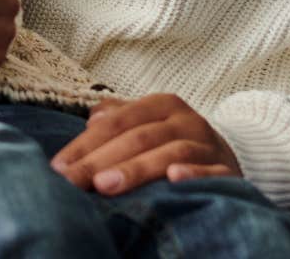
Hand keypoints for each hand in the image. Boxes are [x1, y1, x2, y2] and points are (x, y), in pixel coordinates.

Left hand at [50, 93, 240, 195]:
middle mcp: (185, 120)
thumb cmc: (173, 140)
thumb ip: (116, 118)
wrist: (229, 156)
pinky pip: (211, 172)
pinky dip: (193, 175)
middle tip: (74, 180)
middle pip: (138, 138)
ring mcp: (207, 145)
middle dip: (101, 160)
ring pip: (170, 153)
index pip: (117, 122)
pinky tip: (173, 180)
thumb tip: (92, 121)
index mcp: (161, 105)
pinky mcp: (226, 170)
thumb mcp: (146, 122)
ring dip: (136, 169)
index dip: (85, 143)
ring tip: (106, 185)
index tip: (59, 166)